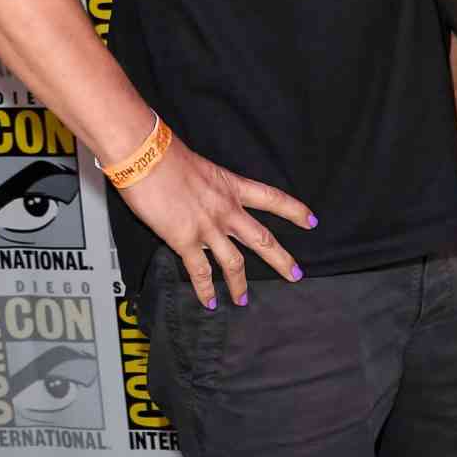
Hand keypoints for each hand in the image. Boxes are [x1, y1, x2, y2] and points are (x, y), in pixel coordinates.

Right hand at [119, 134, 315, 307]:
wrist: (145, 156)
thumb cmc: (165, 153)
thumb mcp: (199, 164)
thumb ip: (208, 183)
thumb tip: (203, 192)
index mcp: (232, 186)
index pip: (272, 199)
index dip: (294, 211)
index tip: (311, 222)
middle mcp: (226, 209)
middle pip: (262, 239)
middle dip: (281, 260)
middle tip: (295, 275)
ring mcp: (208, 227)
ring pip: (234, 263)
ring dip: (240, 285)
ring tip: (244, 300)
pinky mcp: (185, 241)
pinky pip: (200, 272)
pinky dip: (205, 290)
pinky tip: (210, 302)